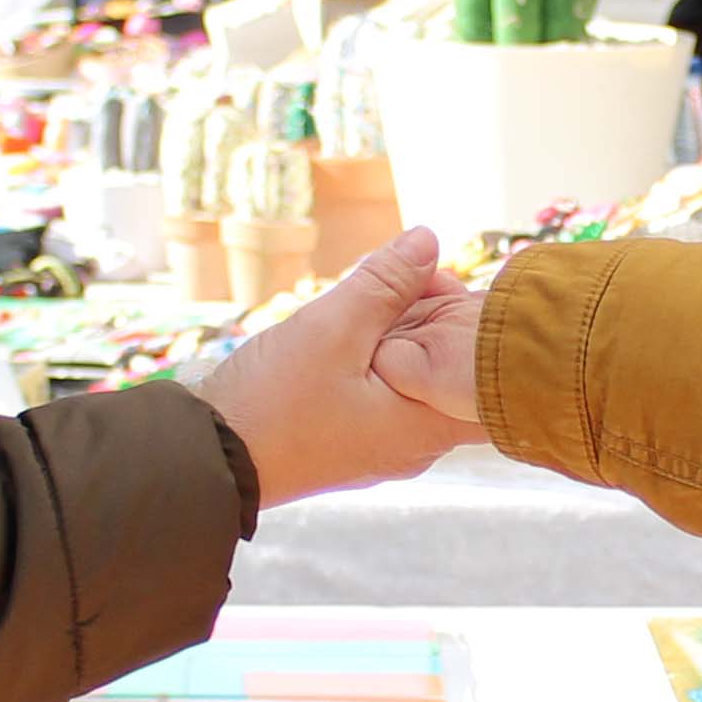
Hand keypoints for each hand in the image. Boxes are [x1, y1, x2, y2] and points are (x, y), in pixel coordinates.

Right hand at [188, 225, 475, 504]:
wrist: (208, 460)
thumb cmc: (273, 402)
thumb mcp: (332, 327)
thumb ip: (387, 282)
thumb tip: (429, 241)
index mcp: (427, 425)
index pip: (493, 375)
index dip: (478, 323)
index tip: (440, 287)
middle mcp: (416, 444)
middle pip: (453, 371)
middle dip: (432, 320)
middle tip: (394, 287)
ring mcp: (384, 446)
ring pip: (415, 377)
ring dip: (398, 336)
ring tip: (364, 308)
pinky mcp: (353, 441)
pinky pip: (385, 392)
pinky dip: (374, 359)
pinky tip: (344, 337)